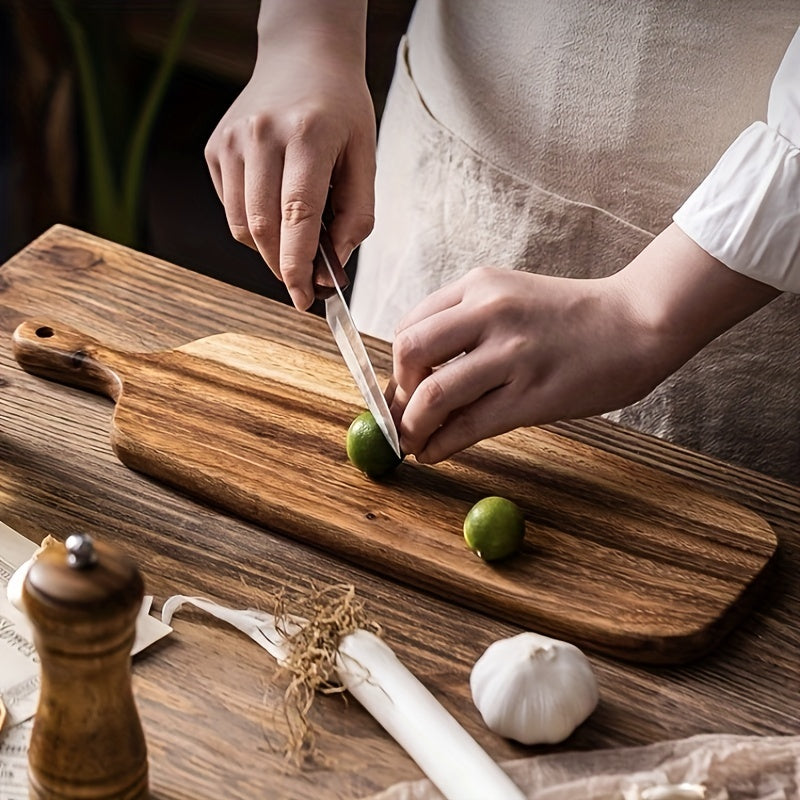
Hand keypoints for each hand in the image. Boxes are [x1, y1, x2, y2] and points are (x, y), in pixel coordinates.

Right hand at [205, 1, 374, 309]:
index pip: (297, 215)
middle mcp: (261, 135)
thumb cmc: (341, 111)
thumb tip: (333, 266)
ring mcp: (232, 141)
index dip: (299, 265)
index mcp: (307, 135)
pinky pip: (231, 208)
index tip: (304, 299)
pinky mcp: (215, 148)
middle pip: (263, 227)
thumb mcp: (365, 157)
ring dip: (267, 249)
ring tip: (294, 240)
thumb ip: (356, 216)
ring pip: (241, 225)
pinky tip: (275, 208)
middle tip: (304, 283)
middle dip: (283, 267)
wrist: (303, 56)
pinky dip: (253, 225)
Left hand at [389, 224, 779, 462]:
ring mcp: (512, 354)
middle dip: (396, 392)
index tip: (400, 391)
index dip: (396, 365)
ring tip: (412, 443)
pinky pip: (469, 425)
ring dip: (411, 427)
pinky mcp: (532, 394)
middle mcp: (490, 312)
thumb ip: (468, 324)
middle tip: (402, 416)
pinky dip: (440, 445)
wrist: (639, 322)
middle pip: (409, 352)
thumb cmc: (573, 317)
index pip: (411, 325)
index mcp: (480, 285)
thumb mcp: (513, 298)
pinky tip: (434, 454)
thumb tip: (421, 374)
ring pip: (433, 394)